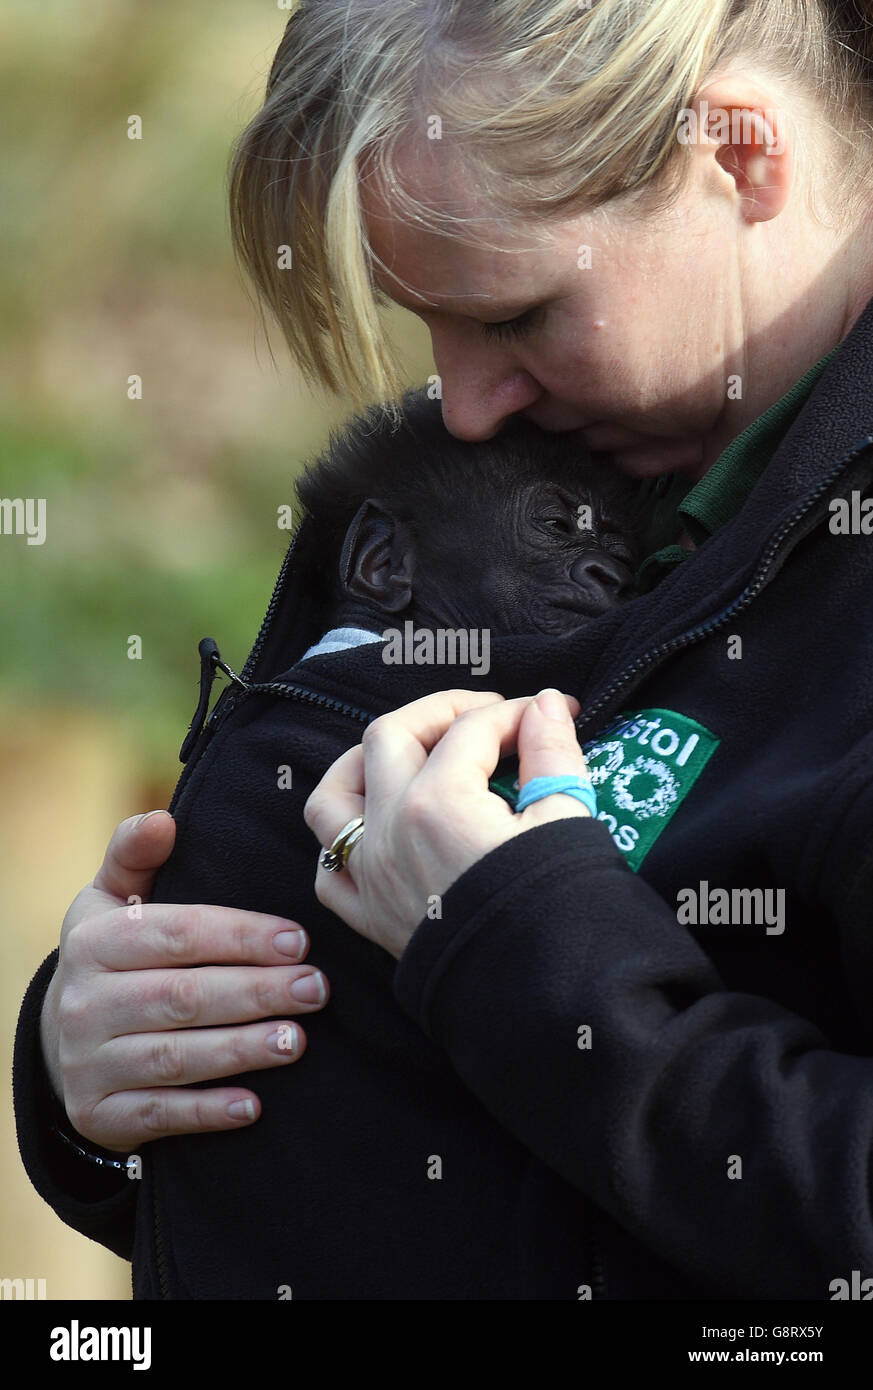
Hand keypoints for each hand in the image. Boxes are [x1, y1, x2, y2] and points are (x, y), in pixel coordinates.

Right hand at [40, 810, 328, 1153]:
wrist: (62, 1036)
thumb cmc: (113, 953)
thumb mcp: (110, 897)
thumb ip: (135, 853)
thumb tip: (164, 819)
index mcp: (93, 941)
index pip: (176, 934)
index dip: (241, 936)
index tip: (299, 941)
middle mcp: (82, 1003)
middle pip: (181, 997)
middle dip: (256, 993)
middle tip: (315, 989)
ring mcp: (86, 1063)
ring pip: (174, 1058)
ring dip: (240, 1050)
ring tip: (297, 1040)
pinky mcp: (98, 1114)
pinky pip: (157, 1115)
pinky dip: (206, 1113)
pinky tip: (253, 1106)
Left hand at [304, 687, 588, 959]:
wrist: (545, 1002)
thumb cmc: (561, 912)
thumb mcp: (566, 822)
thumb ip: (551, 754)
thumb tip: (544, 706)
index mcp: (438, 802)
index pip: (473, 729)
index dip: (519, 712)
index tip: (551, 715)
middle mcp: (389, 831)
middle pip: (389, 736)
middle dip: (438, 713)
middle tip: (487, 716)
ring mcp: (370, 876)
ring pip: (332, 797)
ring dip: (363, 763)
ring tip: (407, 754)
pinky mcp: (370, 918)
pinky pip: (331, 870)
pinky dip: (344, 843)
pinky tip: (379, 833)